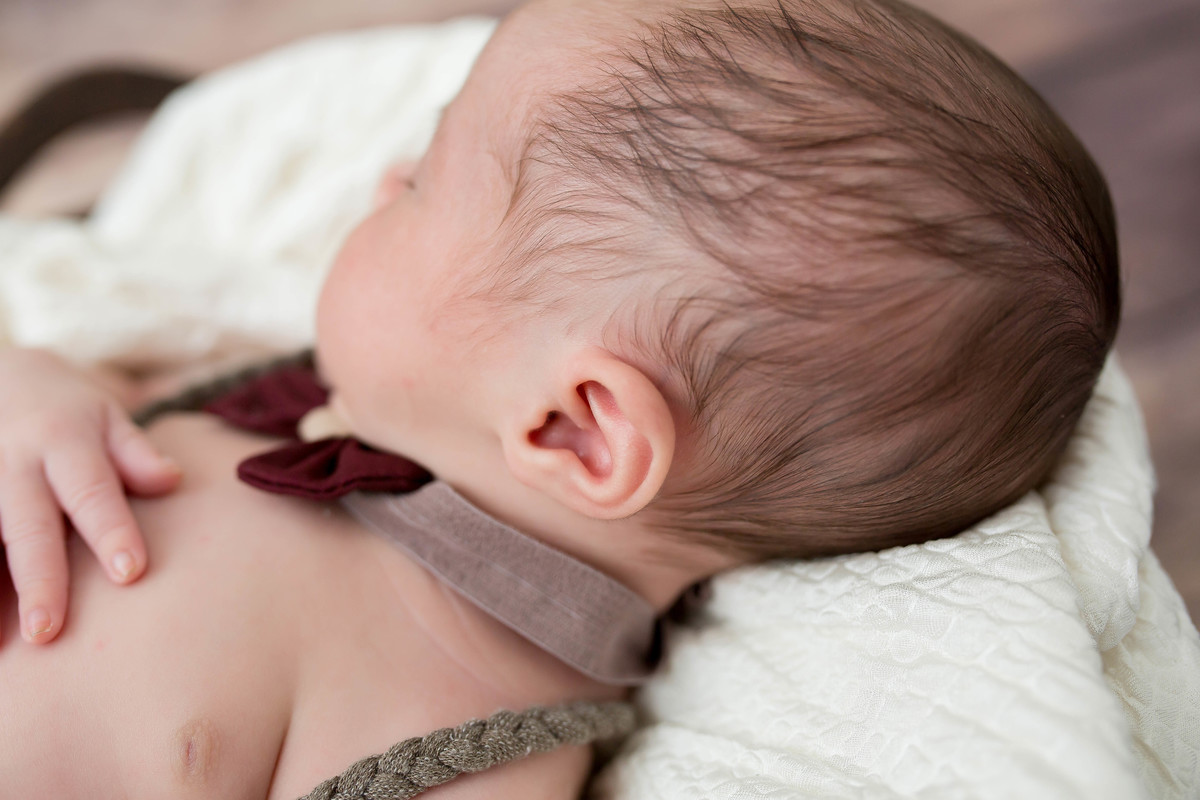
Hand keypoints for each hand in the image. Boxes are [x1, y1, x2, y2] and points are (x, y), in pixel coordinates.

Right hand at [0, 348, 182, 643]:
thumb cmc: (66, 410)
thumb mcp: (105, 415)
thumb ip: (135, 452)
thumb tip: (171, 479)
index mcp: (64, 441)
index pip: (92, 491)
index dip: (111, 531)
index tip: (131, 572)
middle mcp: (13, 463)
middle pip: (27, 526)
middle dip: (38, 578)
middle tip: (48, 632)